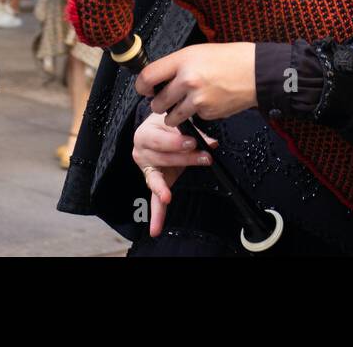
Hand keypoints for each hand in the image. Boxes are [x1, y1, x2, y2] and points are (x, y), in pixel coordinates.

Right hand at [131, 112, 214, 237]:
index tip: (193, 142)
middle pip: (161, 159)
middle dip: (184, 159)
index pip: (159, 140)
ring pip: (156, 181)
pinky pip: (154, 199)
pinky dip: (156, 214)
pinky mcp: (154, 182)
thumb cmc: (168, 124)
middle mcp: (140, 152)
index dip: (175, 142)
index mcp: (144, 134)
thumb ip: (195, 132)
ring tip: (168, 197)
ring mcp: (146, 169)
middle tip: (204, 158)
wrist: (156, 129)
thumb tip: (212, 143)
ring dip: (166, 188)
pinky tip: (156, 229)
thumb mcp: (178, 123)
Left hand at [134, 42, 257, 125]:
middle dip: (159, 104)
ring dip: (173, 114)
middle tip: (166, 100)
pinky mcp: (207, 113)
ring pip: (171, 117)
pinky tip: (208, 102)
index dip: (141, 86)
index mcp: (183, 61)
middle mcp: (187, 80)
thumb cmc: (230, 58)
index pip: (148, 76)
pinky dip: (197, 114)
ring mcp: (197, 99)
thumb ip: (177, 65)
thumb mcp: (198, 52)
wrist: (256, 72)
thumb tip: (160, 78)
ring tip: (184, 105)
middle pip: (157, 102)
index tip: (144, 89)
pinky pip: (193, 118)